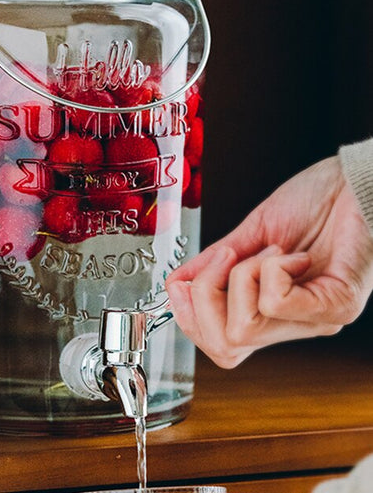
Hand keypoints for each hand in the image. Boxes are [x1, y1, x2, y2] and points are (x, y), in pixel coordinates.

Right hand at [166, 156, 372, 367]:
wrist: (354, 182)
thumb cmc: (313, 202)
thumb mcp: (251, 233)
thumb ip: (213, 263)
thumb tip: (176, 283)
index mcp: (270, 311)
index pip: (222, 347)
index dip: (190, 319)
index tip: (182, 283)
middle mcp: (292, 324)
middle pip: (226, 348)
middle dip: (206, 297)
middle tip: (225, 259)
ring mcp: (316, 319)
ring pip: (244, 329)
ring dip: (242, 276)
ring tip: (269, 251)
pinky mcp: (338, 305)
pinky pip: (276, 302)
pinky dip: (270, 269)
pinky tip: (291, 253)